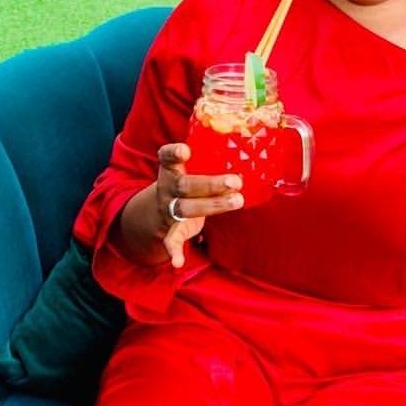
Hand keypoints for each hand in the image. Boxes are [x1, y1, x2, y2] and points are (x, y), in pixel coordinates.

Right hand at [156, 142, 242, 268]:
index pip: (167, 157)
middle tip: (235, 181)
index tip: (185, 150)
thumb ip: (210, 157)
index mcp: (171, 170)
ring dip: (211, 206)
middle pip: (186, 185)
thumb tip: (248, 142)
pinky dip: (173, 252)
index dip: (174, 153)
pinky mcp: (170, 231)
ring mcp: (167, 210)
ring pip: (185, 209)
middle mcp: (168, 188)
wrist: (157, 213)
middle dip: (211, 184)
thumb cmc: (186, 185)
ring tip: (237, 201)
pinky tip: (178, 262)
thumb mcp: (190, 169)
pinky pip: (170, 242)